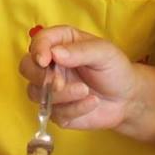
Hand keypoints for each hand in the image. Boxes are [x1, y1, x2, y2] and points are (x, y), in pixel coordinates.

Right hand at [18, 25, 139, 132]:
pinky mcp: (57, 110)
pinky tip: (92, 103)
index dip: (38, 50)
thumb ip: (80, 51)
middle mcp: (51, 65)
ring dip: (60, 95)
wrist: (128, 99)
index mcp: (61, 44)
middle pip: (26, 67)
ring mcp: (51, 89)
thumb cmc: (115, 70)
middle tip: (60, 83)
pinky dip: (74, 109)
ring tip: (86, 91)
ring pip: (35, 93)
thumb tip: (54, 53)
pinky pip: (54, 113)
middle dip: (40, 76)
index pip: (38, 41)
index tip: (45, 60)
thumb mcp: (104, 53)